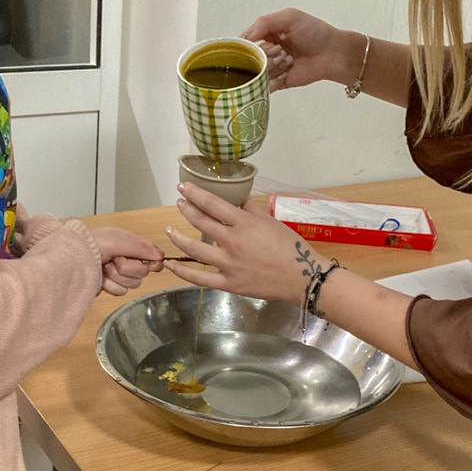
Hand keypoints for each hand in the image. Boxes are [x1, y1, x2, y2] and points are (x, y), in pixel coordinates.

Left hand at [90, 228, 164, 296]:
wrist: (70, 260)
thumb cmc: (90, 244)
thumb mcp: (116, 240)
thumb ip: (139, 247)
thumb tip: (161, 256)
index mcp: (130, 244)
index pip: (151, 255)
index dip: (152, 261)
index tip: (151, 264)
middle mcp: (126, 258)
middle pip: (143, 272)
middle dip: (128, 268)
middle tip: (114, 261)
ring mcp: (119, 274)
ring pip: (133, 284)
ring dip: (117, 277)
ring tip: (104, 268)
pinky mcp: (111, 286)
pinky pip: (122, 291)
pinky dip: (111, 286)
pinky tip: (101, 278)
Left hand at [162, 183, 330, 303]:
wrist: (302, 277)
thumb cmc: (290, 247)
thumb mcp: (271, 222)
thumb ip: (250, 210)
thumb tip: (237, 201)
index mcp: (244, 223)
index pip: (212, 204)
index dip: (194, 194)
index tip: (183, 187)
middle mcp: (232, 242)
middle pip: (200, 222)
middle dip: (186, 210)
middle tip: (179, 204)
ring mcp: (228, 264)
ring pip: (195, 249)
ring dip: (178, 237)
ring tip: (170, 230)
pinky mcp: (228, 283)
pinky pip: (200, 278)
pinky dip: (183, 271)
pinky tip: (171, 263)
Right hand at [242, 8, 361, 91]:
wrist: (334, 54)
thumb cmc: (315, 32)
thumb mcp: (289, 17)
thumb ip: (264, 23)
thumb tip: (245, 37)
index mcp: (268, 34)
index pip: (247, 40)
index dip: (246, 44)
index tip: (250, 45)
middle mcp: (268, 51)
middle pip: (250, 58)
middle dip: (262, 55)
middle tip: (279, 51)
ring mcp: (274, 68)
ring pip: (257, 72)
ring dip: (270, 66)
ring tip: (288, 60)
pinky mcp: (280, 82)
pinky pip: (265, 86)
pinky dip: (271, 81)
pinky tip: (285, 73)